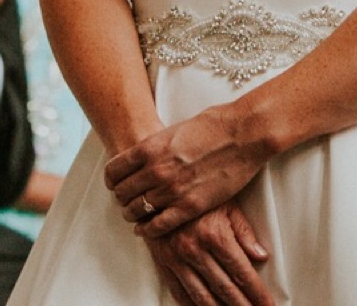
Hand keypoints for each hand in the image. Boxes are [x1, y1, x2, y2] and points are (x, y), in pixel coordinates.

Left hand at [106, 107, 270, 239]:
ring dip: (133, 215)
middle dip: (122, 199)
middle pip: (122, 193)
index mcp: (149, 147)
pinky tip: (145, 230)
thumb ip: (157, 146)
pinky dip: (148, 230)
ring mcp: (172, 190)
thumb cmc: (214, 125)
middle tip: (127, 202)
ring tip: (136, 216)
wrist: (243, 133)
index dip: (112, 181)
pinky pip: (159, 226)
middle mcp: (155, 170)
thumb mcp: (175, 129)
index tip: (116, 185)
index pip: (114, 171)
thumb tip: (147, 156)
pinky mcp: (190, 206)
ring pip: (137, 210)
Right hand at [143, 203, 273, 305]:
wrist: (159, 183)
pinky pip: (179, 291)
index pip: (242, 273)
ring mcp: (176, 258)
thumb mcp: (227, 204)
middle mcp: (195, 250)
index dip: (257, 293)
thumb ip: (244, 232)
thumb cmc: (197, 191)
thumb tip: (261, 256)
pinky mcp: (162, 262)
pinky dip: (192, 305)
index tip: (268, 305)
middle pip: (225, 290)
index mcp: (215, 235)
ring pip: (202, 296)